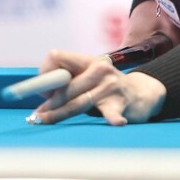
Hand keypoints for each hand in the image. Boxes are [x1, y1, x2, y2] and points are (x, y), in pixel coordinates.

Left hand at [27, 49, 166, 125]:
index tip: (43, 91)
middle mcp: (99, 70)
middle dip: (49, 102)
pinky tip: (117, 122)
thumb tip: (44, 94)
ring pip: (79, 102)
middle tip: (36, 115)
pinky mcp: (121, 103)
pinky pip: (113, 112)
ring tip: (43, 120)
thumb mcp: (88, 77)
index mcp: (87, 61)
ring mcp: (111, 87)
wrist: (143, 93)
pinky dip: (114, 118)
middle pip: (66, 87)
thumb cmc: (107, 88)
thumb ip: (69, 82)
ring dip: (59, 113)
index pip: (57, 57)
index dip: (45, 73)